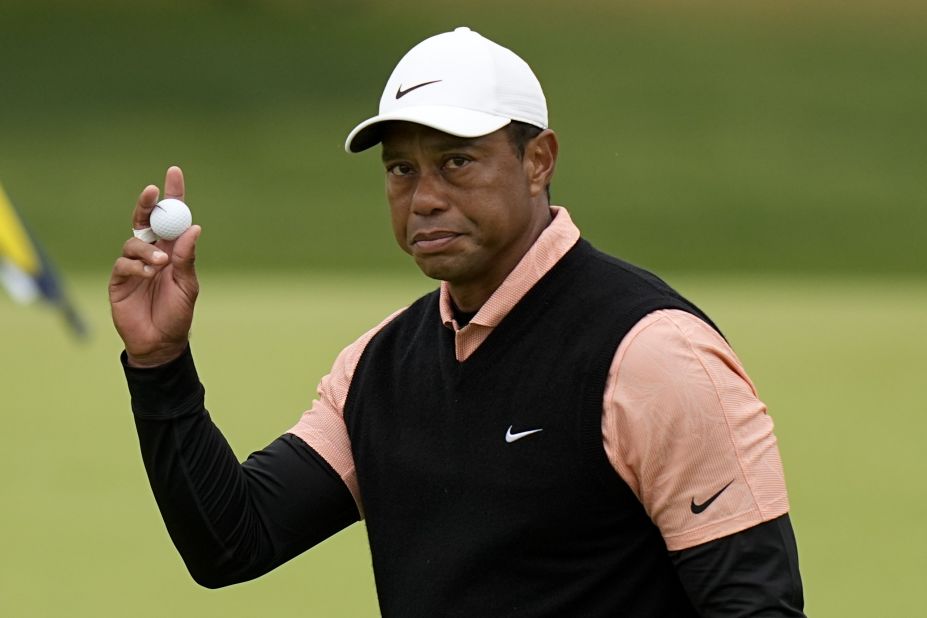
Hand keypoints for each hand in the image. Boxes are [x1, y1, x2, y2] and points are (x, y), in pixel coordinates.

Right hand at [109, 166, 201, 366]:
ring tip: (160, 265)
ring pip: (133, 242)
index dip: (172, 195)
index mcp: (172, 251)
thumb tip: (193, 228)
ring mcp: (134, 266)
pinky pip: (123, 264)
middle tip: (153, 192)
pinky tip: (148, 275)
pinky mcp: (119, 280)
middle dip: (148, 204)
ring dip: (147, 249)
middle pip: (145, 221)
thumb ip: (186, 258)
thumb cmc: (177, 314)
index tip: (173, 172)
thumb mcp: (188, 285)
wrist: (160, 343)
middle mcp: (152, 254)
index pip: (172, 218)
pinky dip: (136, 266)